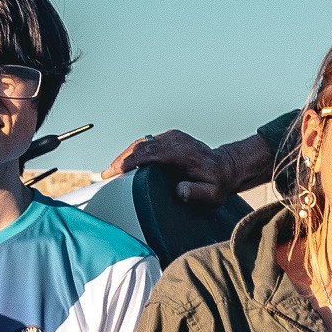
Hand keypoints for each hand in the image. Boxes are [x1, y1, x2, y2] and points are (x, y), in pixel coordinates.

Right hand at [103, 128, 265, 208]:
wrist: (224, 168)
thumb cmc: (216, 182)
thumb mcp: (212, 194)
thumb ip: (196, 192)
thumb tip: (180, 190)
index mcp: (184, 152)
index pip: (153, 153)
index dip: (134, 161)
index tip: (119, 170)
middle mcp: (176, 140)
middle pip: (142, 146)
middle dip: (122, 159)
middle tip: (107, 174)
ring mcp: (172, 137)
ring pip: (142, 143)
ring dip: (125, 155)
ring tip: (111, 170)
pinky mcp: (168, 138)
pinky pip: (146, 143)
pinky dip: (132, 152)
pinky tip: (124, 163)